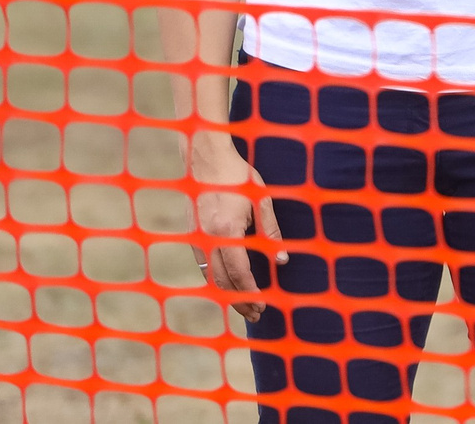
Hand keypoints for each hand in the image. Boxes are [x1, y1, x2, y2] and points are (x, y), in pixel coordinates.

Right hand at [191, 133, 283, 320]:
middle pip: (222, 282)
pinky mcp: (192, 236)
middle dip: (239, 301)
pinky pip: (203, 265)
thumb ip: (271, 231)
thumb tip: (283, 259)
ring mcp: (196, 239)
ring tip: (243, 306)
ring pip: (210, 277)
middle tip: (255, 314)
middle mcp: (208, 240)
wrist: (205, 160)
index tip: (262, 305)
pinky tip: (228, 285)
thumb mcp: (261, 201)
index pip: (239, 272)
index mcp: (227, 232)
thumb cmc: (238, 177)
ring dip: (227, 294)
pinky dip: (216, 280)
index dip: (251, 292)